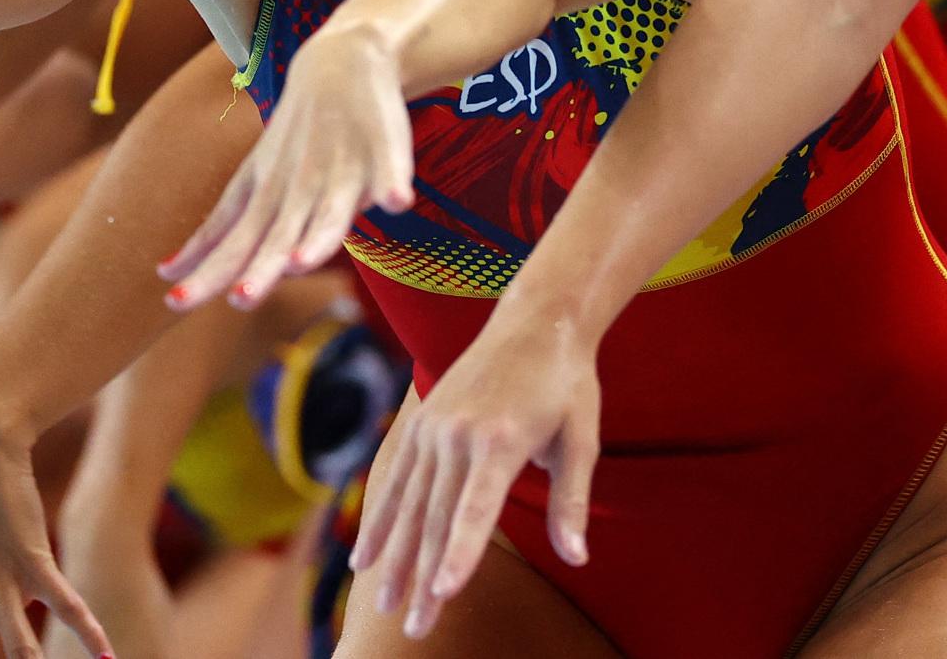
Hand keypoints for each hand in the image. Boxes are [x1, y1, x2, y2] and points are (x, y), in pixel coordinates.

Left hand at [159, 26, 411, 310]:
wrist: (339, 63)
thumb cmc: (292, 139)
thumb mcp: (250, 181)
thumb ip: (218, 232)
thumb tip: (164, 273)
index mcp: (265, 194)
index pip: (232, 237)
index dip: (210, 268)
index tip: (175, 298)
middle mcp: (298, 187)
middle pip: (278, 234)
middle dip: (261, 267)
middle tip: (240, 298)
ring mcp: (341, 170)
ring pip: (330, 211)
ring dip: (317, 239)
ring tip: (301, 262)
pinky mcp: (383, 150)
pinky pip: (389, 168)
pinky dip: (392, 184)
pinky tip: (397, 202)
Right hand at [353, 317, 598, 640]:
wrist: (536, 319)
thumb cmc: (567, 384)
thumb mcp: (582, 437)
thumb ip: (571, 499)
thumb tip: (578, 556)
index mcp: (501, 440)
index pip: (474, 511)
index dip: (458, 555)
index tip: (443, 593)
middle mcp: (457, 435)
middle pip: (435, 519)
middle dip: (422, 578)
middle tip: (414, 630)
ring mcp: (433, 428)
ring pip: (408, 504)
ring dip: (393, 558)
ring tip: (382, 604)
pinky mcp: (422, 423)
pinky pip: (394, 479)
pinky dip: (379, 520)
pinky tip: (363, 556)